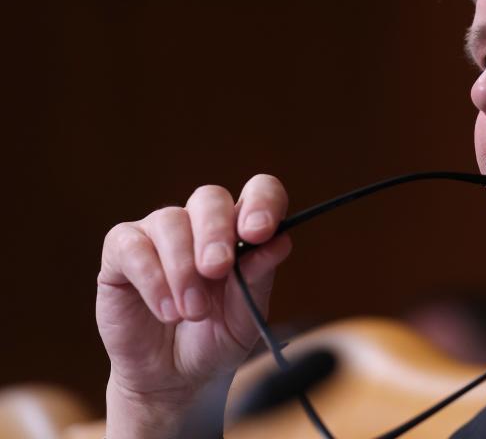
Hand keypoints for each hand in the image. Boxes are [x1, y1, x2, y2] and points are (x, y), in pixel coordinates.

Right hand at [96, 174, 292, 437]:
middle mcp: (201, 223)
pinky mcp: (122, 251)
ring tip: (191, 312)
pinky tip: (165, 310)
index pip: (259, 191)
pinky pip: (132, 246)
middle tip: (218, 270)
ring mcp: (159, 233)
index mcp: (241, 231)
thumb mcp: (245, 318)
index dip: (262, 202)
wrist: (173, 378)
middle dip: (215, 232)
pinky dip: (152, 278)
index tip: (260, 231)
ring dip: (183, 269)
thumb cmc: (214, 340)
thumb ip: (258, 279)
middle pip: (210, 198)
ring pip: (170, 221)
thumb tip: (279, 241)